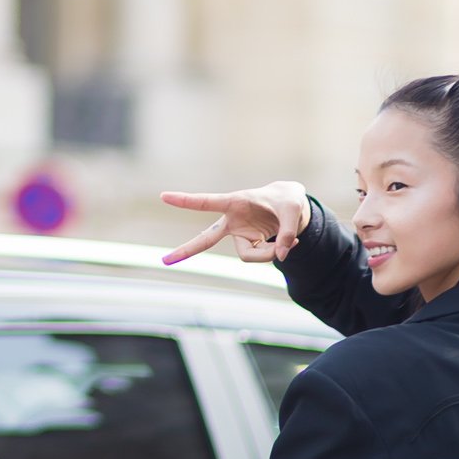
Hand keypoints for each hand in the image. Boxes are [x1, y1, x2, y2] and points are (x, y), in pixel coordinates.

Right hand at [159, 182, 311, 266]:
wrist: (292, 207)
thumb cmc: (288, 201)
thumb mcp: (293, 210)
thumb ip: (287, 232)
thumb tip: (280, 258)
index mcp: (235, 202)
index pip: (207, 202)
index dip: (186, 200)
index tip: (164, 197)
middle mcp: (232, 221)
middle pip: (206, 239)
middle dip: (187, 250)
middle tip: (165, 261)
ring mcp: (239, 235)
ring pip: (249, 256)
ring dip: (269, 253)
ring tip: (290, 239)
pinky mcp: (249, 245)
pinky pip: (261, 257)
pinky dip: (277, 253)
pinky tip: (289, 243)